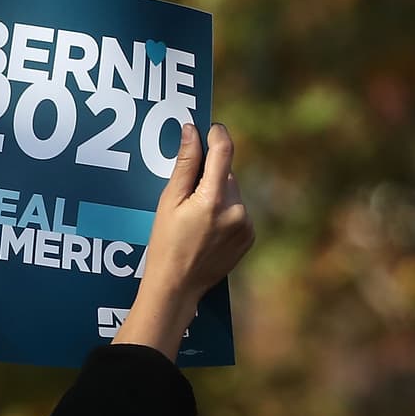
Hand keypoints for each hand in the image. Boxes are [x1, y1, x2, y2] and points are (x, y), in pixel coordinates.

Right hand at [113, 123, 253, 358]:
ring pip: (232, 193)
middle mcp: (236, 211)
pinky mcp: (249, 237)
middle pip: (226, 174)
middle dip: (209, 175)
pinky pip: (238, 211)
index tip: (209, 128)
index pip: (223, 152)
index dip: (217, 135)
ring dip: (217, 194)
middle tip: (186, 192)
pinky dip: (224, 211)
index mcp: (213, 200)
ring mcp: (246, 225)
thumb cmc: (165, 244)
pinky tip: (205, 229)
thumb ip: (184, 165)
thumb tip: (192, 132)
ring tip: (193, 216)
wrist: (178, 287)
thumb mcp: (168, 202)